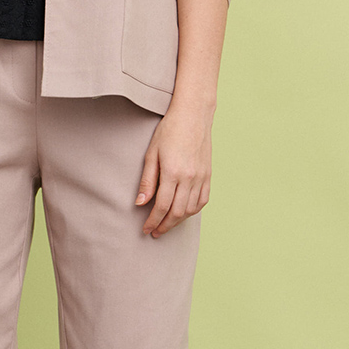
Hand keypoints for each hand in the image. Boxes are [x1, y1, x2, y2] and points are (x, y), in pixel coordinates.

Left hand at [135, 102, 212, 236]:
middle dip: (164, 225)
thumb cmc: (169, 131)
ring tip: (167, 224)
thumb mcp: (151, 153)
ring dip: (178, 221)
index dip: (153, 221)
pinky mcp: (208, 175)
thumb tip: (140, 203)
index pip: (162, 206)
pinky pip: (202, 200)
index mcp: (173, 172)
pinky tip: (184, 213)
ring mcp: (201, 177)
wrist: (193, 115)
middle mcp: (189, 178)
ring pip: (191, 209)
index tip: (146, 229)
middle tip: (155, 232)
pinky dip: (193, 211)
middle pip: (177, 212)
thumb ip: (147, 180)